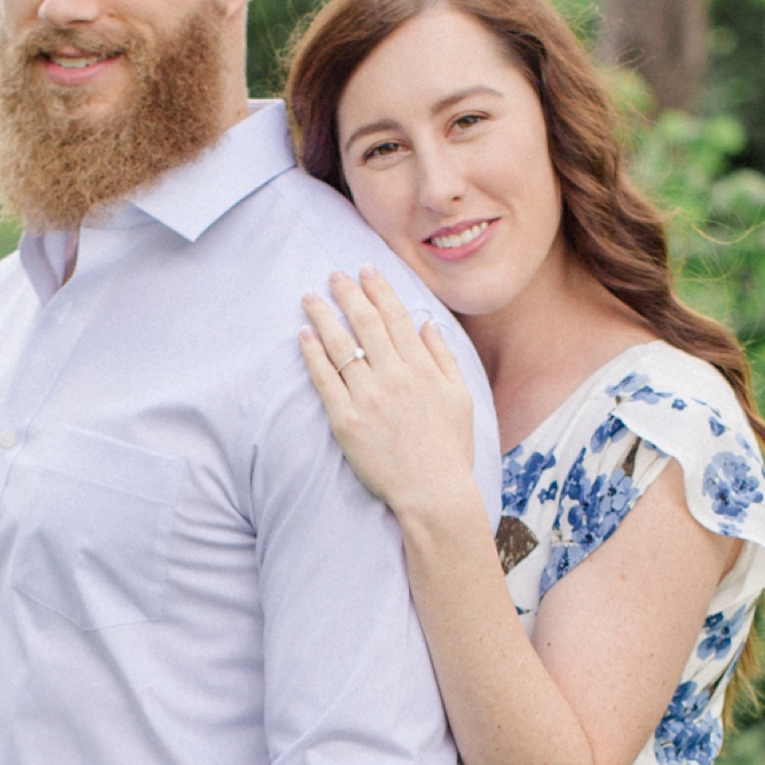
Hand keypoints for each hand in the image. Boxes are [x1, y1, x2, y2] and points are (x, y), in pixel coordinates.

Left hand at [299, 264, 481, 530]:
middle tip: (333, 275)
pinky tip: (303, 335)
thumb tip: (427, 322)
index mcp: (422, 368)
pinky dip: (312, 354)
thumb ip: (443, 357)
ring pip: (341, 345)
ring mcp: (368, 397)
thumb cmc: (450, 449)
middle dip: (347, 293)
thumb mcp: (460, 398)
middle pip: (365, 323)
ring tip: (309, 297)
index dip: (379, 289)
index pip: (396, 316)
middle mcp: (394, 376)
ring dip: (323, 316)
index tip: (365, 270)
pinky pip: (324, 379)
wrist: (434, 493)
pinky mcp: (346, 420)